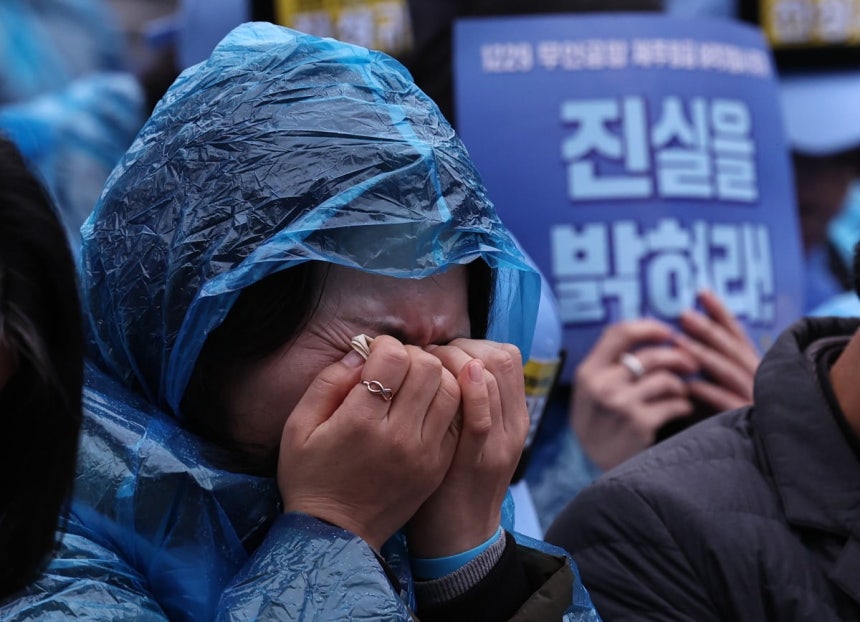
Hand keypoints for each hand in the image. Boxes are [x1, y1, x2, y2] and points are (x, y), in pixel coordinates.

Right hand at [277, 335, 460, 549]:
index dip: (385, 345)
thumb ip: (328, 382)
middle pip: (428, 369)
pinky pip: (458, 419)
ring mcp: (425, 453)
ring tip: (415, 380)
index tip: (374, 353)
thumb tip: (360, 352)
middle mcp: (399, 436)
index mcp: (361, 423)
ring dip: (435, 375)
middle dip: (412, 355)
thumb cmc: (310, 477)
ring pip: (452, 390)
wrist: (335, 535)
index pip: (395, 358)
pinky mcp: (438, 466)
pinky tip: (426, 404)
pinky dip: (447, 402)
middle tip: (395, 365)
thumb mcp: (299, 427)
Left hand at [406, 339, 527, 557]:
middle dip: (461, 347)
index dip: (472, 344)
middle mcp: (513, 424)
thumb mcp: (472, 434)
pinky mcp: (477, 460)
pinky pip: (481, 416)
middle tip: (431, 361)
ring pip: (492, 376)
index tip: (443, 355)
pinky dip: (470, 391)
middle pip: (500, 357)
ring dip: (454, 361)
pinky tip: (452, 381)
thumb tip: (451, 361)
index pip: (506, 355)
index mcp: (514, 415)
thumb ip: (471, 401)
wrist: (460, 536)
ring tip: (427, 372)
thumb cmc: (454, 478)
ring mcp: (499, 442)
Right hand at [570, 319, 698, 470]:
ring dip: (681, 384)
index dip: (649, 327)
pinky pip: (674, 403)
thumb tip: (653, 334)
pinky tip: (680, 409)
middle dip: (678, 356)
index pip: (620, 333)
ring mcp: (620, 405)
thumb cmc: (599, 425)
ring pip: (665, 379)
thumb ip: (610, 364)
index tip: (668, 332)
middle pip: (650, 355)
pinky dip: (683, 405)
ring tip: (681, 392)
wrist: (596, 471)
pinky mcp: (639, 424)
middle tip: (690, 363)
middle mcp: (602, 385)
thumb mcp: (590, 391)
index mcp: (588, 371)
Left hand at [674, 289, 759, 410]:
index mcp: (753, 367)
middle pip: (731, 348)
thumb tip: (676, 339)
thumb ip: (706, 365)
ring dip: (702, 356)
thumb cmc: (723, 420)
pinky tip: (687, 386)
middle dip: (707, 329)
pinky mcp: (747, 420)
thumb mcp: (717, 387)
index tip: (700, 291)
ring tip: (678, 343)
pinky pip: (725, 404)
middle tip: (683, 314)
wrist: (747, 462)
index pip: (736, 334)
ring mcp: (754, 398)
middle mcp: (758, 379)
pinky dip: (706, 393)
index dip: (720, 313)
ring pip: (727, 371)